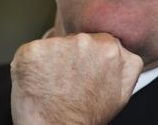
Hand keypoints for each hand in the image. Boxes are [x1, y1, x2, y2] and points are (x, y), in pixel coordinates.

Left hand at [10, 32, 142, 124]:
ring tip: (55, 85)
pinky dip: (32, 66)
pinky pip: (31, 52)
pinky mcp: (32, 51)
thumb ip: (126, 63)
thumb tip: (123, 51)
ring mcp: (56, 44)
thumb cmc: (86, 116)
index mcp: (109, 47)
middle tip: (69, 83)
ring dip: (51, 61)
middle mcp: (83, 40)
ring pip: (53, 46)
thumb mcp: (121, 92)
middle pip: (74, 40)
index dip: (88, 59)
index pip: (96, 42)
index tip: (84, 73)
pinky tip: (39, 82)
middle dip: (71, 57)